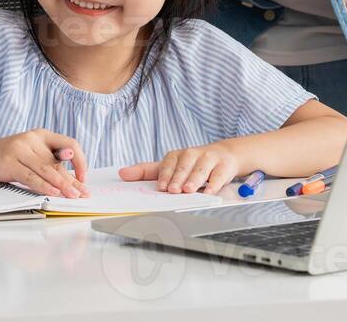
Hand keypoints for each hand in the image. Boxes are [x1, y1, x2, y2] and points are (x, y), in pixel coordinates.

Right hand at [0, 129, 88, 197]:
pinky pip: (31, 176)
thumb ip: (49, 163)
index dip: (80, 160)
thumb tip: (74, 181)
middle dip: (72, 180)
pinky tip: (53, 193)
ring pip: (47, 169)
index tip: (83, 177)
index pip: (70, 144)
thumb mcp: (30, 156)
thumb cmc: (6, 159)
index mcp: (41, 135)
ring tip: (73, 196)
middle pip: (58, 162)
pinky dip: (43, 186)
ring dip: (62, 185)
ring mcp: (19, 149)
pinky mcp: (9, 162)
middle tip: (83, 194)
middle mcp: (31, 138)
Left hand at [120, 143, 240, 194]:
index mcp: (177, 156)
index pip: (167, 163)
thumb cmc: (193, 164)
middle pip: (184, 165)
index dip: (164, 175)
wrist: (224, 156)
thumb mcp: (170, 167)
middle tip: (172, 190)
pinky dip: (215, 184)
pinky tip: (210, 192)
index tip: (160, 187)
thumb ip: (146, 172)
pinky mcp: (224, 166)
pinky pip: (219, 175)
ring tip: (188, 190)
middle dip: (178, 177)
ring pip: (201, 168)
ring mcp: (209, 159)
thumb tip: (122, 174)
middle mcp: (192, 154)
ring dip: (194, 179)